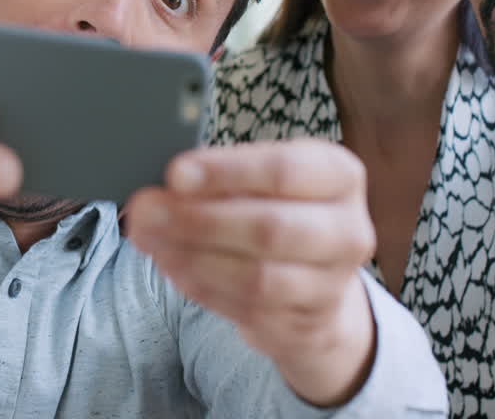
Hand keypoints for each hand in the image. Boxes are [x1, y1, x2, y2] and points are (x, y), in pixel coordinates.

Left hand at [125, 139, 376, 406]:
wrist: (318, 283)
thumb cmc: (281, 212)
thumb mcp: (262, 181)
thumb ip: (219, 180)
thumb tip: (164, 190)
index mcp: (340, 175)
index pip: (284, 171)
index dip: (226, 173)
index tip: (175, 173)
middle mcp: (348, 229)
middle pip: (270, 228)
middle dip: (198, 220)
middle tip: (146, 212)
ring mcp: (333, 283)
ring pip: (258, 277)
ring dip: (193, 258)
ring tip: (150, 240)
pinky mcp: (308, 323)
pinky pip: (247, 308)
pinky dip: (201, 287)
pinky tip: (171, 265)